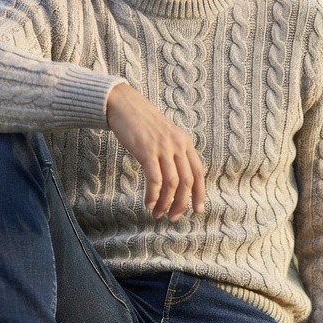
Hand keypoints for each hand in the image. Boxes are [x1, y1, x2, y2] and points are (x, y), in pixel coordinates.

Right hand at [105, 81, 205, 220]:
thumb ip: (173, 152)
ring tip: (157, 213)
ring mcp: (163, 147)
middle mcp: (177, 145)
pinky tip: (148, 202)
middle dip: (180, 204)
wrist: (123, 105)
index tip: (197, 210)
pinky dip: (153, 195)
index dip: (199, 194)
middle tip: (172, 217)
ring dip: (165, 203)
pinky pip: (154, 179)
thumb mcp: (165, 135)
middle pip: (186, 182)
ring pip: (171, 183)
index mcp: (185, 142)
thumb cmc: (142, 123)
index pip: (198, 173)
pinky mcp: (147, 151)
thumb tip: (176, 179)